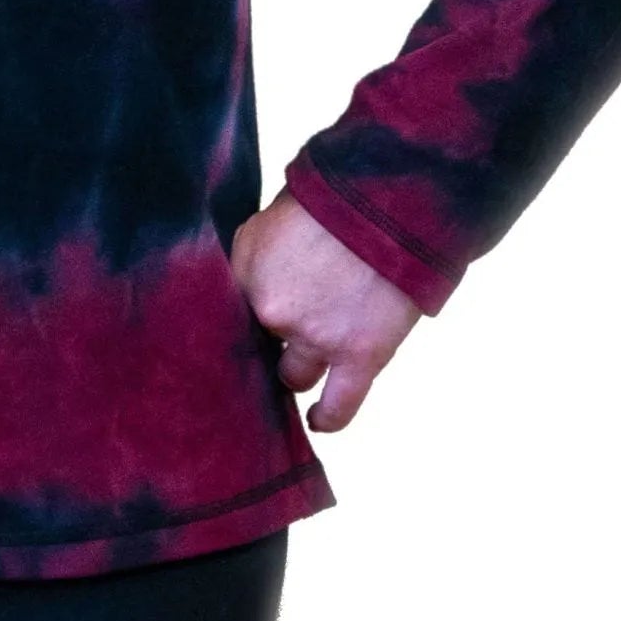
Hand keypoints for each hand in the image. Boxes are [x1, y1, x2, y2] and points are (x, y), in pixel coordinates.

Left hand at [230, 189, 422, 430]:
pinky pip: (340, 405)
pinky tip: (317, 422)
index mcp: (246, 274)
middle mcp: (273, 312)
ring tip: (300, 364)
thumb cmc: (332, 200)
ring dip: (296, 370)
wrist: (393, 198)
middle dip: (267, 341)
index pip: (228, 318)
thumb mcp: (270, 218)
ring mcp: (317, 338)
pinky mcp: (360, 355)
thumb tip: (242, 289)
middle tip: (279, 333)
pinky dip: (329, 417)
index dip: (239, 321)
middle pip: (258, 349)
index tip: (244, 324)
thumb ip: (250, 258)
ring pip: (293, 376)